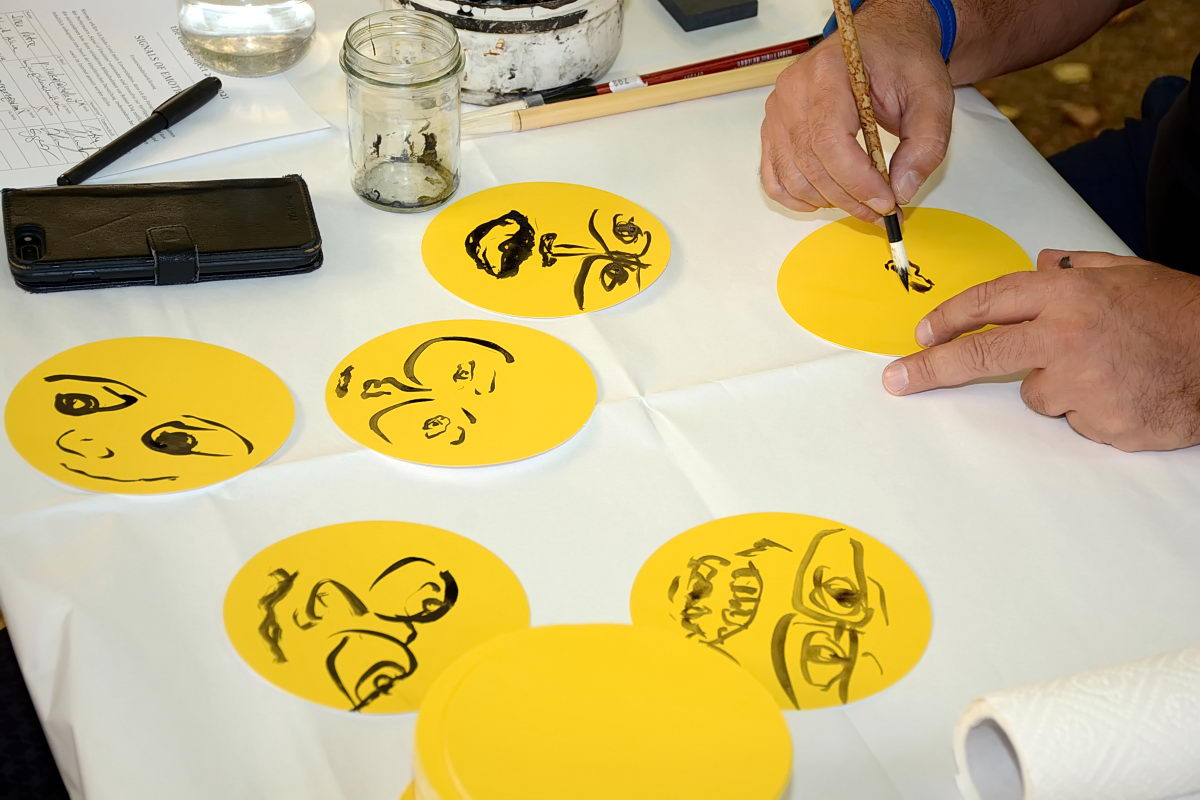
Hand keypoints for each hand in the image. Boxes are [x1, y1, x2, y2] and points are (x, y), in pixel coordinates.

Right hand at [760, 1, 952, 221]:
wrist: (880, 41)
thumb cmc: (900, 60)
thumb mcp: (931, 94)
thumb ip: (925, 142)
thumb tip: (903, 189)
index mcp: (829, 72)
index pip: (830, 140)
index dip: (857, 180)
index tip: (886, 201)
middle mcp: (794, 90)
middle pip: (811, 164)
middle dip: (850, 197)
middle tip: (883, 210)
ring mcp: (778, 111)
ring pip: (793, 177)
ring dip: (828, 201)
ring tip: (862, 203)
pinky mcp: (774, 129)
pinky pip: (774, 177)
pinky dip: (798, 198)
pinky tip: (825, 199)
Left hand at [882, 250, 1199, 450]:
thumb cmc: (1179, 313)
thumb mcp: (1127, 273)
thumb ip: (1076, 269)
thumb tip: (1040, 265)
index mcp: (1068, 294)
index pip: (989, 302)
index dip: (950, 318)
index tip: (921, 334)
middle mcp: (1064, 336)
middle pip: (980, 355)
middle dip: (931, 368)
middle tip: (898, 379)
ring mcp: (1080, 383)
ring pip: (1036, 393)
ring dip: (1058, 386)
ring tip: (1108, 369)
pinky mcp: (1097, 422)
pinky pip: (1073, 418)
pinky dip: (1090, 409)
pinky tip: (1123, 392)